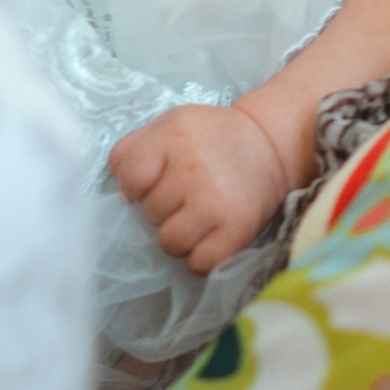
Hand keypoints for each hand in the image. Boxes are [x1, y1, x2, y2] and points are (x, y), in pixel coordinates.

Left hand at [108, 104, 293, 274]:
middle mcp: (194, 169)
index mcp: (173, 137)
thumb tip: (121, 194)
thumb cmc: (209, 138)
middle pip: (149, 214)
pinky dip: (201, 257)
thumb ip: (132, 151)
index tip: (153, 183)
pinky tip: (210, 234)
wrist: (268, 145)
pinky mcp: (237, 232)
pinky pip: (198, 264)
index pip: (130, 180)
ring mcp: (215, 203)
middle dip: (161, 209)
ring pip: (169, 244)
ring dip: (178, 236)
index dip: (136, 187)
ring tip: (196, 217)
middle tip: (184, 195)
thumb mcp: (168, 125)